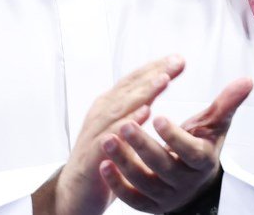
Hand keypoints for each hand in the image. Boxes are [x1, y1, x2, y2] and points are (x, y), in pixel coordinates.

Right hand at [33, 55, 185, 214]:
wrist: (75, 193)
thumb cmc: (101, 159)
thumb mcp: (120, 130)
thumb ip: (136, 109)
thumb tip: (157, 88)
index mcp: (109, 106)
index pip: (134, 82)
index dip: (155, 69)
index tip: (179, 59)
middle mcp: (102, 114)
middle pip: (130, 88)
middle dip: (153, 73)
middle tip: (176, 62)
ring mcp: (96, 132)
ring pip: (121, 107)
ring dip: (143, 92)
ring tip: (163, 80)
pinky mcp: (93, 155)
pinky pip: (112, 136)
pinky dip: (127, 123)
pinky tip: (144, 115)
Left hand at [98, 76, 252, 212]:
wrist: (195, 182)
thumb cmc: (202, 145)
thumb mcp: (214, 125)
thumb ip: (227, 103)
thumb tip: (248, 80)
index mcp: (203, 161)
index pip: (191, 152)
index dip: (175, 137)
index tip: (158, 117)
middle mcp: (185, 182)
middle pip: (164, 167)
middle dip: (143, 146)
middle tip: (125, 125)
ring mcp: (166, 196)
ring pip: (144, 183)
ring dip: (124, 162)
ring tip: (107, 140)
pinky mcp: (149, 205)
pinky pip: (132, 199)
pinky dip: (116, 185)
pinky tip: (103, 164)